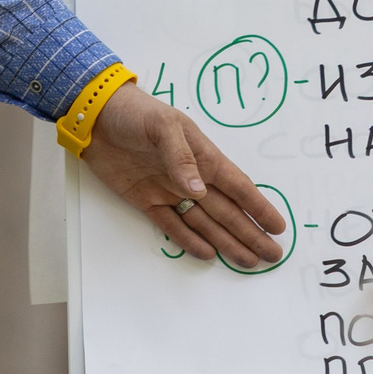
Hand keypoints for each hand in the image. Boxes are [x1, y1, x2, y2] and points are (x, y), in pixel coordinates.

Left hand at [82, 83, 287, 266]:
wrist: (94, 117)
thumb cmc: (134, 113)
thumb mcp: (162, 126)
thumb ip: (182, 158)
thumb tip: (199, 191)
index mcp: (202, 156)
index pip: (237, 186)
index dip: (258, 207)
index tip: (278, 226)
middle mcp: (190, 177)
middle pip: (226, 211)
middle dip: (250, 232)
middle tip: (272, 254)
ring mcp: (168, 191)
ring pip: (204, 222)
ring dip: (226, 241)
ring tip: (248, 260)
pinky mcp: (145, 200)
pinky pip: (172, 224)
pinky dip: (189, 240)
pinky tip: (207, 253)